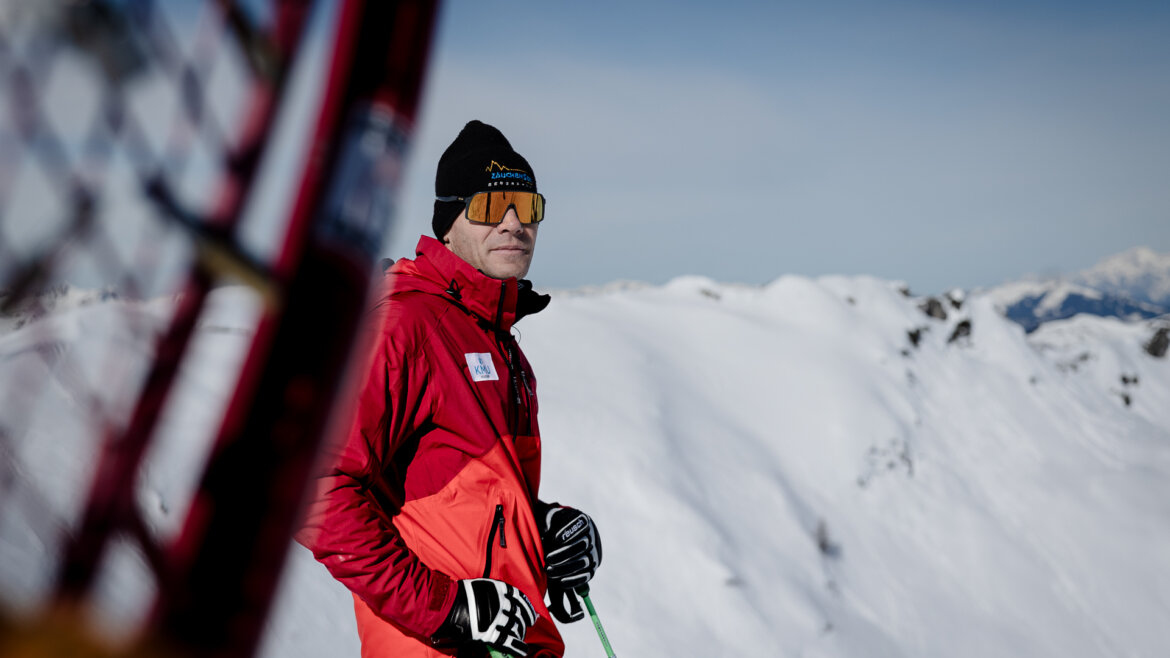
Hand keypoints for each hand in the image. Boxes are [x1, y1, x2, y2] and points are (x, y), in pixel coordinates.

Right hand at [434, 578, 536, 655]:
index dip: (528, 609)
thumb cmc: (462, 595)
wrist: (449, 606)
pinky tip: (522, 651)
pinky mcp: (493, 633)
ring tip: (520, 638)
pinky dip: (518, 648)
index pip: (521, 600)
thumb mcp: (482, 587)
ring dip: (520, 635)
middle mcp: (504, 604)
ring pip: (516, 629)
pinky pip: (509, 642)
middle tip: (525, 627)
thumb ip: (495, 594)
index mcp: (502, 590)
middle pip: (519, 616)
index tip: (531, 615)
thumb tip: (504, 601)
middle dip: (523, 623)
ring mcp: (499, 619)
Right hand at [538, 503, 601, 622]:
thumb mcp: (556, 578)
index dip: (572, 580)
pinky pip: (578, 530)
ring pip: (581, 546)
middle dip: (564, 568)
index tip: (558, 582)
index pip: (585, 576)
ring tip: (549, 556)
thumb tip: (574, 617)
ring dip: (563, 553)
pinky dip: (566, 536)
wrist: (558, 524)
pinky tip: (555, 539)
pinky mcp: (585, 522)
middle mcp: (592, 553)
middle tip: (548, 568)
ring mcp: (590, 537)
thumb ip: (563, 600)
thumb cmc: (554, 555)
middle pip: (584, 562)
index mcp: (588, 568)